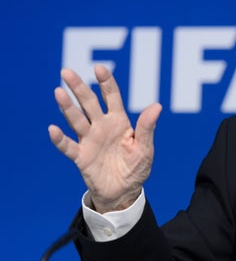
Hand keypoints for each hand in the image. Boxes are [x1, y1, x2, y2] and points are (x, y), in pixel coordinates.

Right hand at [48, 65, 161, 212]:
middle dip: (79, 88)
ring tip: (58, 92)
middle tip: (66, 72)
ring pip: (76, 120)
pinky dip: (60, 139)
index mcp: (119, 122)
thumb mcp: (145, 148)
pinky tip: (53, 129)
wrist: (124, 191)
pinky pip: (68, 146)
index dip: (105, 82)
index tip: (99, 68)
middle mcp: (101, 127)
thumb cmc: (136, 167)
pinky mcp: (81, 157)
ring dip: (67, 107)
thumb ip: (147, 127)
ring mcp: (89, 140)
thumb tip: (157, 105)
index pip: (111, 97)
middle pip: (88, 103)